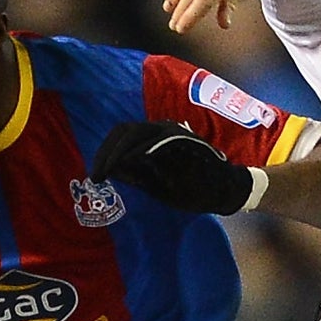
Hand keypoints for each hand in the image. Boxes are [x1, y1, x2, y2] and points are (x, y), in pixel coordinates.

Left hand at [92, 120, 255, 214]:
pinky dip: (140, 149)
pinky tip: (127, 162)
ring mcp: (175, 133)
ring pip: (137, 131)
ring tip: (106, 171)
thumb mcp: (155, 184)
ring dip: (118, 151)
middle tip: (95, 175)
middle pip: (124, 130)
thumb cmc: (191, 188)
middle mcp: (162, 130)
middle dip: (105, 152)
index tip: (95, 175)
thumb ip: (134, 175)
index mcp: (153, 139)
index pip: (121, 136)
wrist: (224, 190)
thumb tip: (110, 169)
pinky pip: (159, 139)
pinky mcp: (187, 141)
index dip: (104, 153)